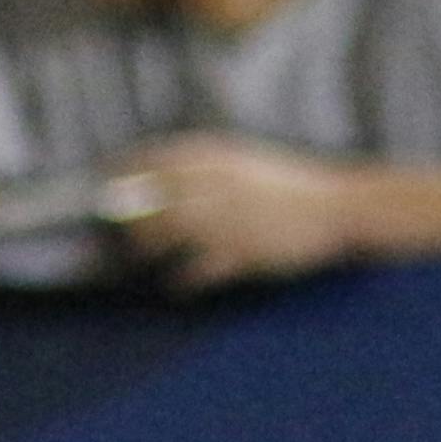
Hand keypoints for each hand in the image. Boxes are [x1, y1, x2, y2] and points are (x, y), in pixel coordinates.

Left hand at [108, 133, 367, 289]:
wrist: (340, 206)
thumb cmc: (288, 187)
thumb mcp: (245, 164)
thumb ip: (205, 169)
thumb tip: (160, 181)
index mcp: (215, 156)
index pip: (152, 158)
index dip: (121, 172)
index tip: (100, 185)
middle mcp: (214, 182)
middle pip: (147, 198)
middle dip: (123, 218)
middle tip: (114, 236)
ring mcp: (227, 217)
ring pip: (163, 232)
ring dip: (144, 248)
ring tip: (140, 260)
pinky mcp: (243, 250)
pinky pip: (195, 269)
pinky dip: (180, 279)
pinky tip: (177, 285)